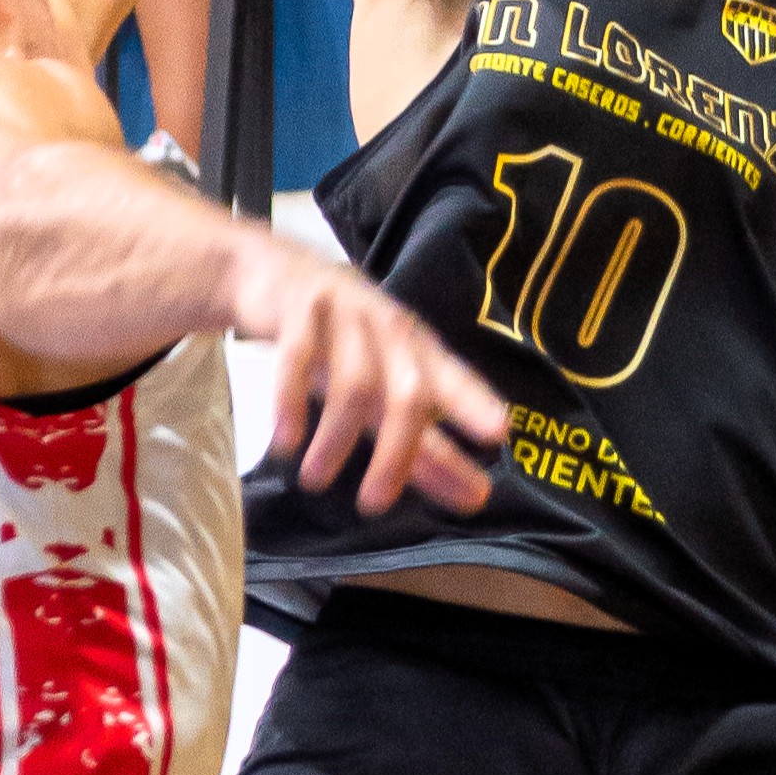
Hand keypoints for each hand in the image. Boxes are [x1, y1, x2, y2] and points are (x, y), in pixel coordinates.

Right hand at [235, 246, 508, 515]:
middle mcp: (390, 329)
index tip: (499, 433)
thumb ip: (426, 445)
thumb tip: (474, 498)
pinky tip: (287, 440)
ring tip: (316, 480)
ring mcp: (346, 315)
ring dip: (336, 437)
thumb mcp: (385, 387)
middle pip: (407, 390)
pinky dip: (292, 401)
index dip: (475, 404)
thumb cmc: (346, 340)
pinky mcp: (300, 309)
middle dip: (397, 450)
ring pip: (353, 382)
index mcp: (418, 347)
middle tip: (375, 503)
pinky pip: (298, 357)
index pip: (454, 379)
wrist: (276, 271)